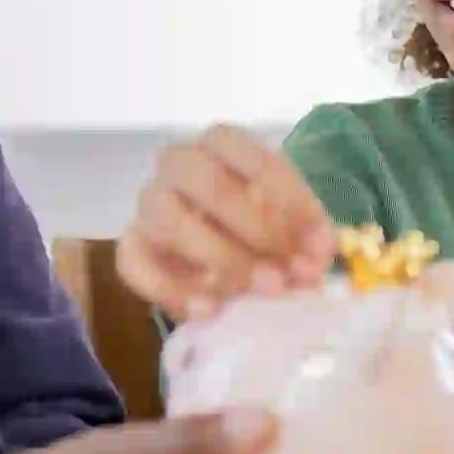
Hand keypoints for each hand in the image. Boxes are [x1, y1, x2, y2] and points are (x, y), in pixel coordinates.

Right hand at [118, 125, 338, 319]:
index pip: (246, 152)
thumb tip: (316, 256)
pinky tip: (208, 310)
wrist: (228, 262)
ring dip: (219, 256)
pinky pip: (134, 263)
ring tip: (261, 290)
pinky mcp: (133, 248)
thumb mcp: (293, 229)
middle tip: (288, 272)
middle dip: (252, 225)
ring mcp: (150, 205)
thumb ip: (304, 240)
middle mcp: (178, 164)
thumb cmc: (265, 232)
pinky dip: (170, 288)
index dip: (287, 197)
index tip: (320, 245)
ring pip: (166, 217)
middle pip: (201, 177)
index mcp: (220, 144)